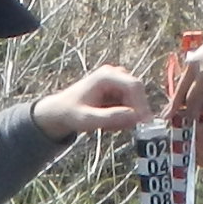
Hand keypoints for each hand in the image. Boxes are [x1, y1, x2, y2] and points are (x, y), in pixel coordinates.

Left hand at [35, 65, 153, 136]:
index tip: (142, 123)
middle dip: (132, 113)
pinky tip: (108, 123)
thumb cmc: (70, 114)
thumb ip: (110, 118)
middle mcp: (115, 74)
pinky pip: (131, 107)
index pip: (134, 86)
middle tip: (116, 129)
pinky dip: (123, 118)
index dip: (141, 104)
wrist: (60, 112)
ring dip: (126, 118)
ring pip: (135, 103)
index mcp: (106, 75)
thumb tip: (134, 116)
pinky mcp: (119, 92)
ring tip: (106, 126)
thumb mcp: (87, 119)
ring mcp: (118, 82)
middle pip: (137, 94)